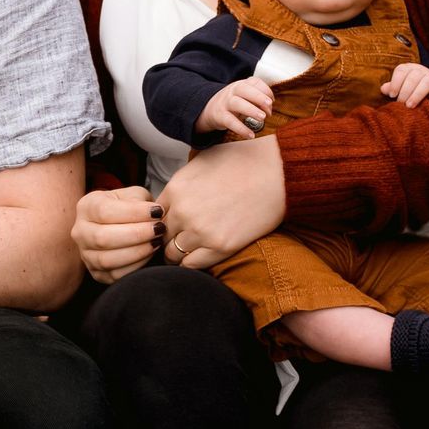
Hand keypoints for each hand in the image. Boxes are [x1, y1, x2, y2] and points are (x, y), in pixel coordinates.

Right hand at [72, 183, 162, 285]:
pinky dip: (135, 266)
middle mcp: (80, 231)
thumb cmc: (128, 208)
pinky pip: (115, 275)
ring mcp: (86, 254)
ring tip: (156, 241)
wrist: (120, 225)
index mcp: (87, 206)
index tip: (157, 212)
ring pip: (107, 259)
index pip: (105, 211)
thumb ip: (140, 200)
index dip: (133, 213)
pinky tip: (149, 254)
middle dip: (136, 234)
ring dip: (137, 252)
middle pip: (103, 238)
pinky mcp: (97, 273)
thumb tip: (154, 213)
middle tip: (159, 229)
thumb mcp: (132, 195)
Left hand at [156, 134, 286, 271]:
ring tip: (192, 248)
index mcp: (176, 188)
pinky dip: (193, 262)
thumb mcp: (201, 162)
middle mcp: (182, 211)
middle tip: (180, 239)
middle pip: (160, 236)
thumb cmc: (242, 163)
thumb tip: (167, 201)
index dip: (161, 221)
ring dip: (179, 253)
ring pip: (172, 253)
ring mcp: (200, 231)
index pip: (152, 216)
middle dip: (168, 238)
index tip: (172, 224)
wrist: (277, 172)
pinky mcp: (220, 246)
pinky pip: (191, 265)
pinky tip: (203, 254)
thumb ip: (180, 184)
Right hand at [196, 74, 276, 139]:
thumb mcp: (244, 96)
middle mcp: (232, 91)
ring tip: (262, 118)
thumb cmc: (234, 103)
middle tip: (269, 105)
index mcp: (241, 84)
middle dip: (258, 96)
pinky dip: (241, 129)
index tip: (271, 101)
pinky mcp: (220, 116)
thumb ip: (258, 99)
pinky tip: (251, 135)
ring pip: (236, 103)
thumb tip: (269, 108)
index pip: (254, 82)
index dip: (265, 91)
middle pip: (244, 89)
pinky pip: (230, 122)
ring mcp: (225, 103)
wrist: (210, 109)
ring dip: (251, 110)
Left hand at [383, 61, 428, 108]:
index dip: (395, 83)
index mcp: (408, 68)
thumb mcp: (398, 88)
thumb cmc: (407, 90)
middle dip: (406, 91)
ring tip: (410, 106)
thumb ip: (391, 88)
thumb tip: (384, 89)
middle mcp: (421, 70)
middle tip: (401, 104)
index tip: (392, 95)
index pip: (401, 71)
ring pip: (427, 81)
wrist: (426, 91)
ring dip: (418, 94)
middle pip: (413, 77)